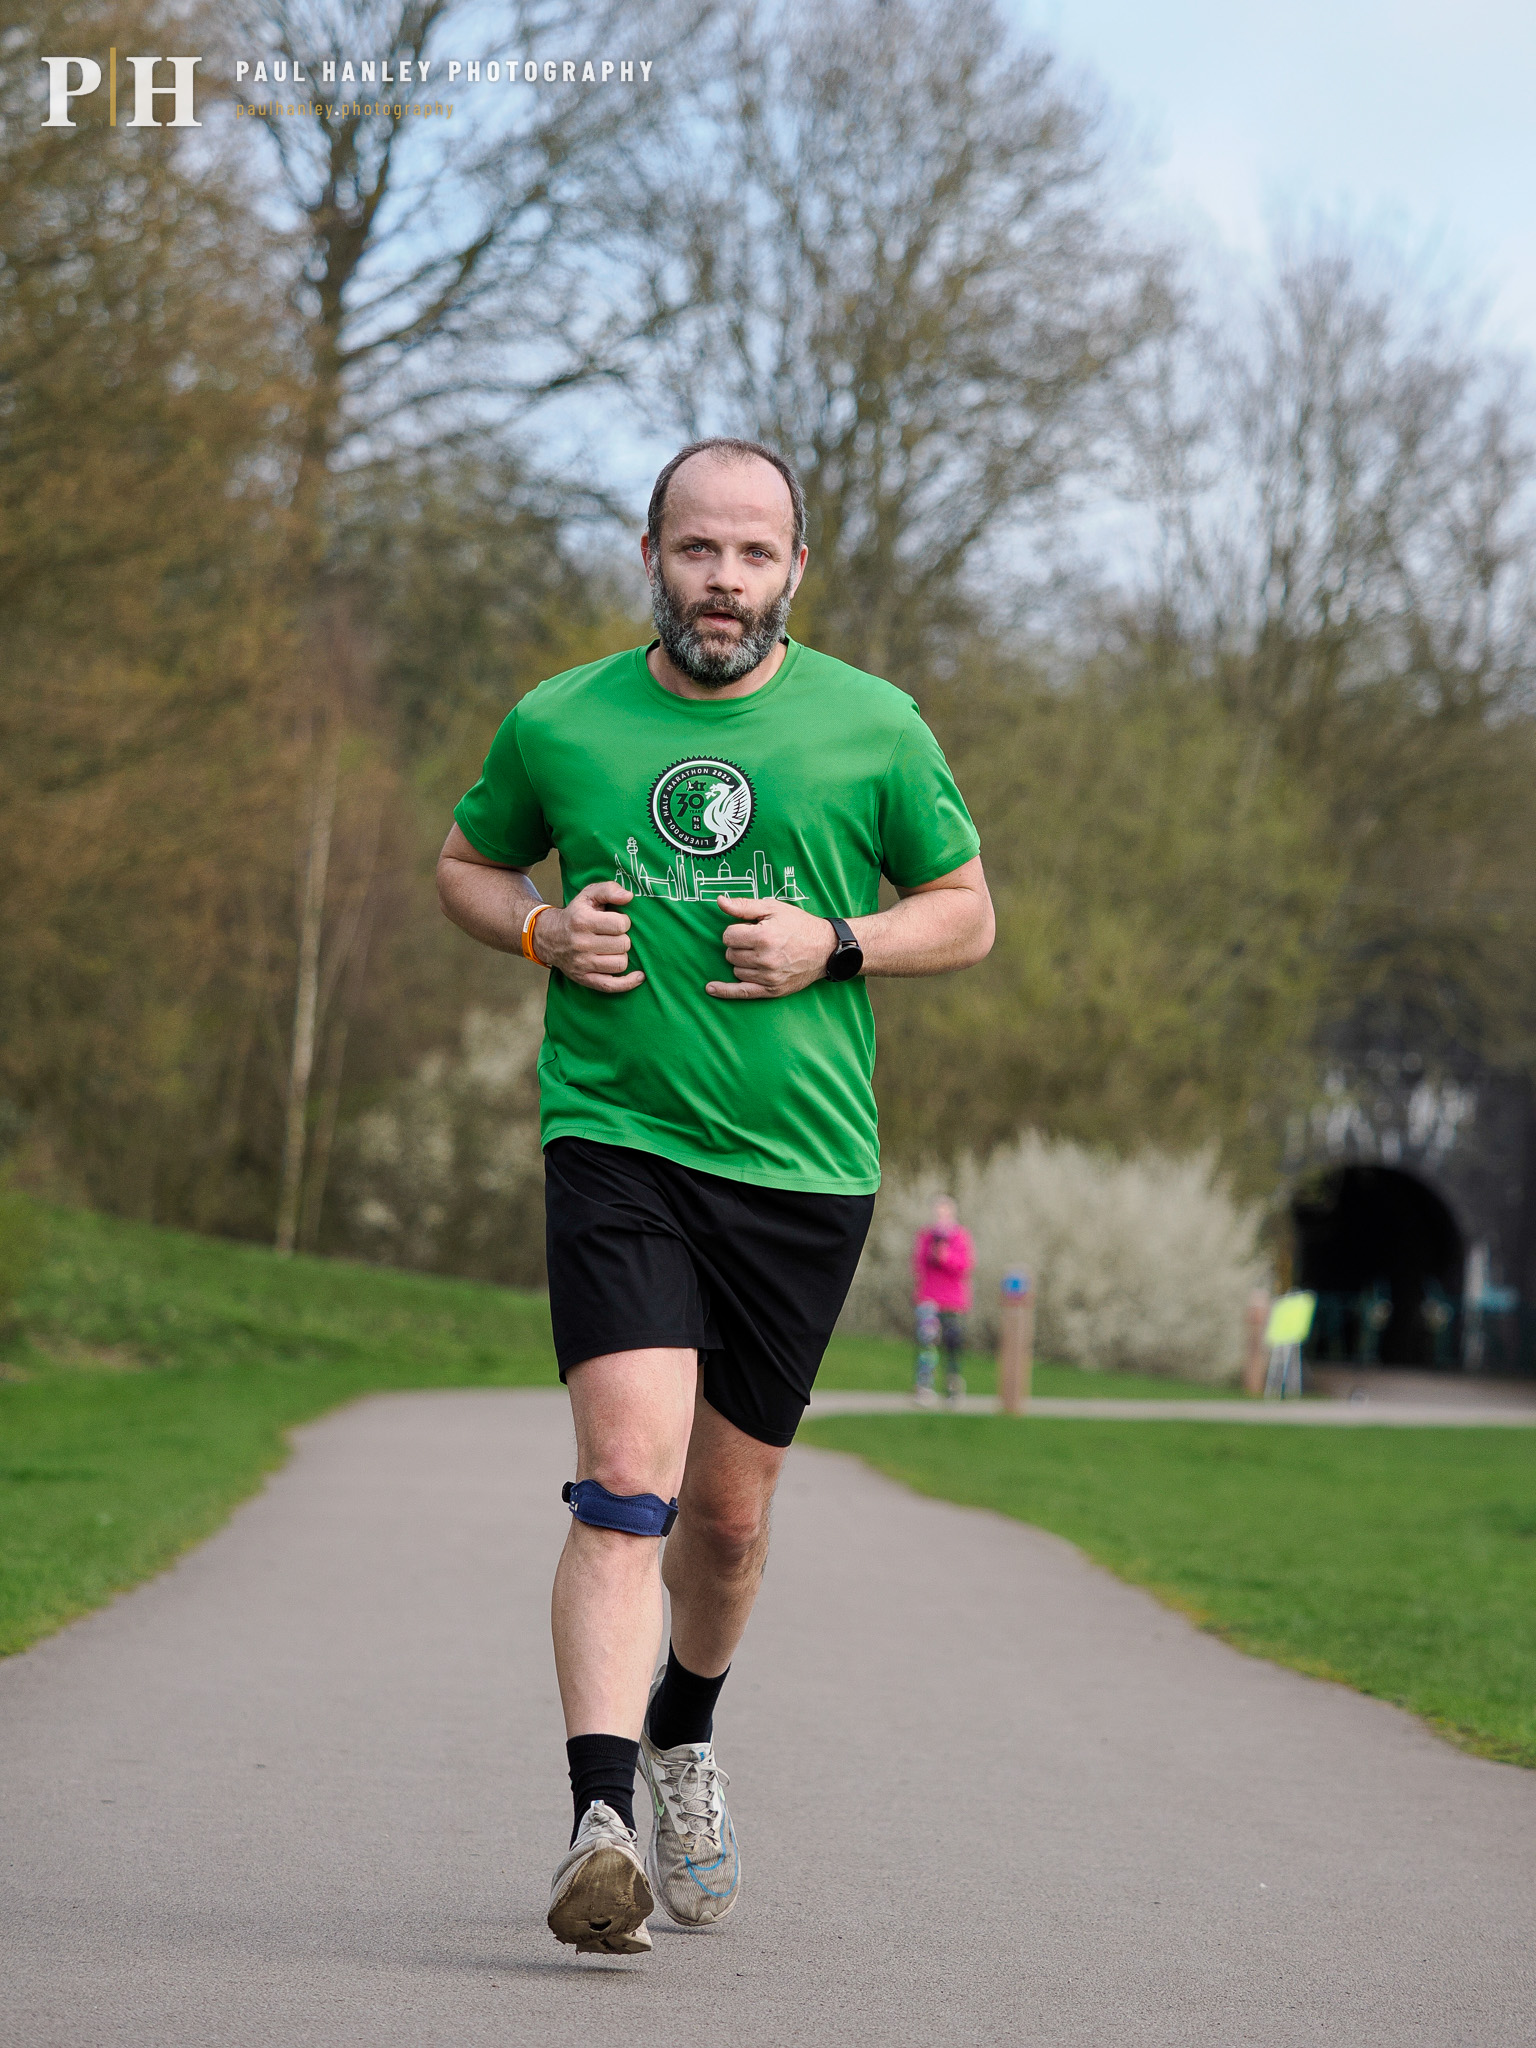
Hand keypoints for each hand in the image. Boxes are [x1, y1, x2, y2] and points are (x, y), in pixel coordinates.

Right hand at [533, 882, 643, 992]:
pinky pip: (611, 986)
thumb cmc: (575, 914)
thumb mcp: (588, 895)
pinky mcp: (584, 978)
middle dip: (623, 938)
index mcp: (583, 920)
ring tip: (613, 949)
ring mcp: (582, 963)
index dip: (624, 921)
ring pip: (620, 963)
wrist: (548, 936)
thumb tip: (629, 897)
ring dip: (622, 955)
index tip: (616, 921)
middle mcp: (581, 943)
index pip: (621, 924)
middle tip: (614, 935)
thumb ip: (609, 889)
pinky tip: (638, 976)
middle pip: (623, 944)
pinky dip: (628, 983)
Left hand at [707, 897, 836, 999]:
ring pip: (736, 970)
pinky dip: (724, 991)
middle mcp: (765, 959)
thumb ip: (744, 906)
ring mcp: (769, 977)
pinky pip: (742, 992)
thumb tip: (720, 901)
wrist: (826, 949)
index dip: (736, 931)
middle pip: (730, 954)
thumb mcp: (773, 908)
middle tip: (756, 941)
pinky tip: (710, 988)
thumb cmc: (799, 926)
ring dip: (741, 962)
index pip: (728, 936)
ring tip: (760, 954)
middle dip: (738, 946)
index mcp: (764, 937)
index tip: (749, 929)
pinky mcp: (772, 990)